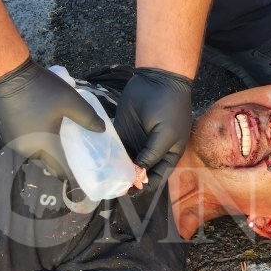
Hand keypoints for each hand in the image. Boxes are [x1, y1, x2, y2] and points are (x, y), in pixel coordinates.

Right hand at [0, 57, 104, 177]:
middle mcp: (27, 150)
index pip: (61, 171)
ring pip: (35, 155)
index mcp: (44, 146)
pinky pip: (25, 145)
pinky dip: (36, 144)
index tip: (82, 182)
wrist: (6, 74)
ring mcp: (14, 142)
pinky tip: (44, 134)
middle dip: (60, 165)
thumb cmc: (40, 89)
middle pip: (47, 164)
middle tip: (74, 159)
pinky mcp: (6, 133)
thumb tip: (102, 130)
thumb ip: (87, 118)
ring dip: (47, 154)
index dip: (72, 178)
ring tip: (61, 146)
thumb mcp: (70, 101)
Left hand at [114, 67, 192, 192]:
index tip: (131, 192)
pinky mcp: (124, 129)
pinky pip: (116, 146)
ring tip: (105, 178)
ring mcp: (137, 140)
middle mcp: (152, 151)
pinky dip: (109, 154)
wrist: (158, 78)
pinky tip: (100, 162)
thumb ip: (153, 153)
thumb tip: (140, 172)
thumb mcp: (166, 134)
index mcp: (168, 154)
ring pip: (126, 160)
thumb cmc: (169, 107)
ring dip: (118, 169)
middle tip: (114, 187)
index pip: (157, 177)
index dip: (146, 186)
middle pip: (140, 171)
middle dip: (129, 180)